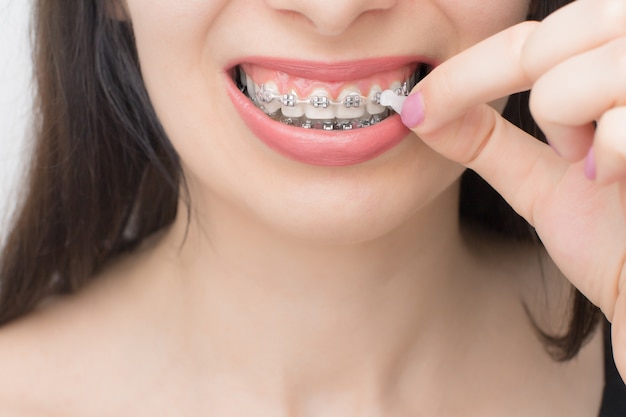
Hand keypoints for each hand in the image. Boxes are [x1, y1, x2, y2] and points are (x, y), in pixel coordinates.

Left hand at [401, 0, 625, 372]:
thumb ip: (488, 141)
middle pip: (560, 33)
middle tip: (565, 150)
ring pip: (584, 69)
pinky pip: (621, 121)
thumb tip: (418, 111)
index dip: (466, 71)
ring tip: (602, 169)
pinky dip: (607, 152)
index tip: (413, 108)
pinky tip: (619, 181)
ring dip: (572, 126)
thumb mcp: (543, 182)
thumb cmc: (617, 242)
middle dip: (532, 97)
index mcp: (619, 62)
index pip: (534, 36)